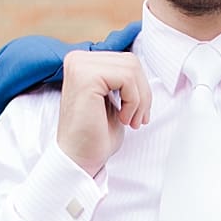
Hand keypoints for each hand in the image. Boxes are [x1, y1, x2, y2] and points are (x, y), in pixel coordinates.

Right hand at [55, 51, 150, 176]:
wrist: (78, 159)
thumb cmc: (94, 135)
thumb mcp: (112, 99)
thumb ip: (121, 79)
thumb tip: (143, 70)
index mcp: (82, 63)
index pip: (125, 60)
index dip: (140, 87)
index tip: (139, 113)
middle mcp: (77, 60)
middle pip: (131, 61)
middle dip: (143, 93)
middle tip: (138, 119)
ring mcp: (80, 67)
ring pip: (131, 68)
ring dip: (139, 99)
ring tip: (130, 120)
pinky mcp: (86, 77)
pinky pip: (127, 78)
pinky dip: (133, 101)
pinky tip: (122, 119)